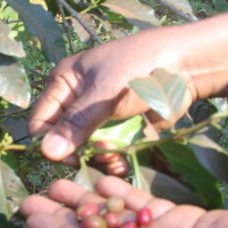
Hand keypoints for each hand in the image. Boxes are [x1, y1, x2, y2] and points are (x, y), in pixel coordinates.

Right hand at [29, 28, 188, 162]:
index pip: (40, 122)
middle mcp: (77, 101)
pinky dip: (115, 159)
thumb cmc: (138, 68)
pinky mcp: (120, 129)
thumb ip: (75, 124)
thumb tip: (45, 153)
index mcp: (64, 83)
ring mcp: (100, 116)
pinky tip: (124, 162)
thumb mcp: (103, 94)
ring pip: (87, 150)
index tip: (72, 155)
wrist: (186, 66)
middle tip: (103, 152)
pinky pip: (108, 152)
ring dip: (100, 157)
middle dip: (81, 152)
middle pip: (64, 140)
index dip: (51, 143)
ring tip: (117, 154)